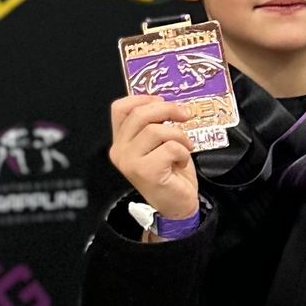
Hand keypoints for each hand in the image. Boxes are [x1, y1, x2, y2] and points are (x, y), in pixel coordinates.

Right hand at [108, 94, 198, 222]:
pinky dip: (182, 151)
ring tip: (185, 146)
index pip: (120, 108)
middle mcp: (120, 151)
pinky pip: (169, 147)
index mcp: (121, 141)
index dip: (142, 98)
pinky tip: (181, 161)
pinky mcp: (145, 171)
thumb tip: (166, 103)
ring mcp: (130, 161)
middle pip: (140, 114)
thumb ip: (155, 124)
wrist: (177, 206)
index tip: (162, 100)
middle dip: (168, 109)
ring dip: (179, 135)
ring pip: (156, 130)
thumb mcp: (159, 144)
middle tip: (185, 115)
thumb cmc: (170, 174)